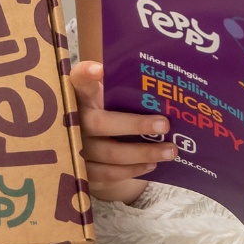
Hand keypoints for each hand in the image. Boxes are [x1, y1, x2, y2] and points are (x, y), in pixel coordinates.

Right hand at [70, 60, 175, 202]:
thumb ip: (127, 92)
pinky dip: (132, 170)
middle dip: (135, 125)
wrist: (89, 143)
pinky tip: (151, 164)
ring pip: (110, 153)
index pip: (77, 80)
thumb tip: (167, 95)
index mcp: (80, 96)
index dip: (85, 74)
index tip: (100, 70)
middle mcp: (73, 120)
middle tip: (164, 125)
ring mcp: (74, 147)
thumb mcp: (109, 98)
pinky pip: (108, 173)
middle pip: (101, 123)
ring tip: (170, 151)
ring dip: (143, 152)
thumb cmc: (106, 112)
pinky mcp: (80, 171)